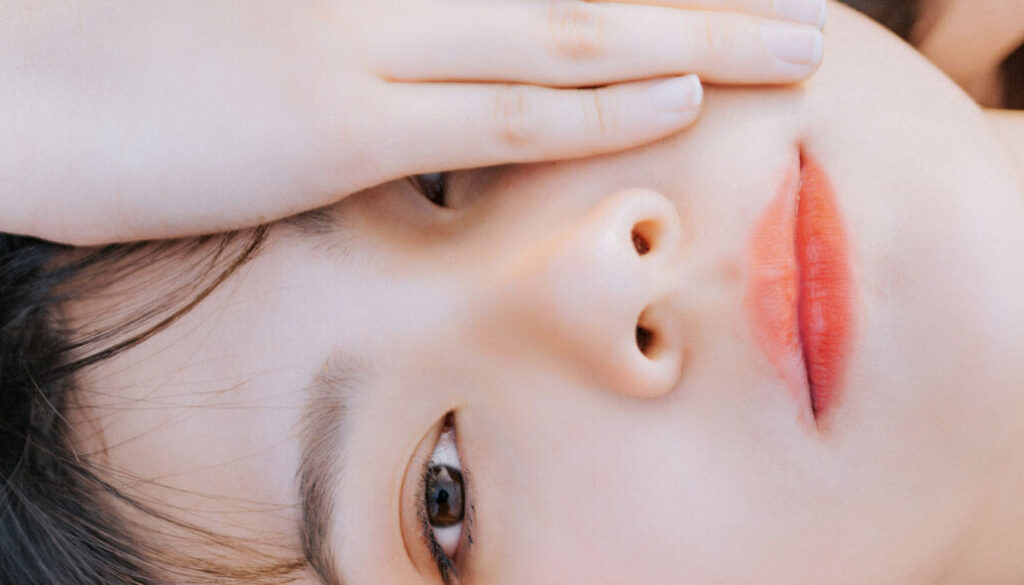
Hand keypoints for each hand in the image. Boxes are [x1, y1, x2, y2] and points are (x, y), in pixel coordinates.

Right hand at [1, 0, 824, 244]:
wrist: (13, 81)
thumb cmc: (129, 56)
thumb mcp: (276, 20)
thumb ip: (377, 28)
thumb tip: (452, 57)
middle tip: (805, 9)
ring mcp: (365, 42)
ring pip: (566, 35)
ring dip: (692, 40)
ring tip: (788, 46)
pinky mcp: (337, 124)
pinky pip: (495, 110)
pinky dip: (594, 102)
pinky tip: (676, 93)